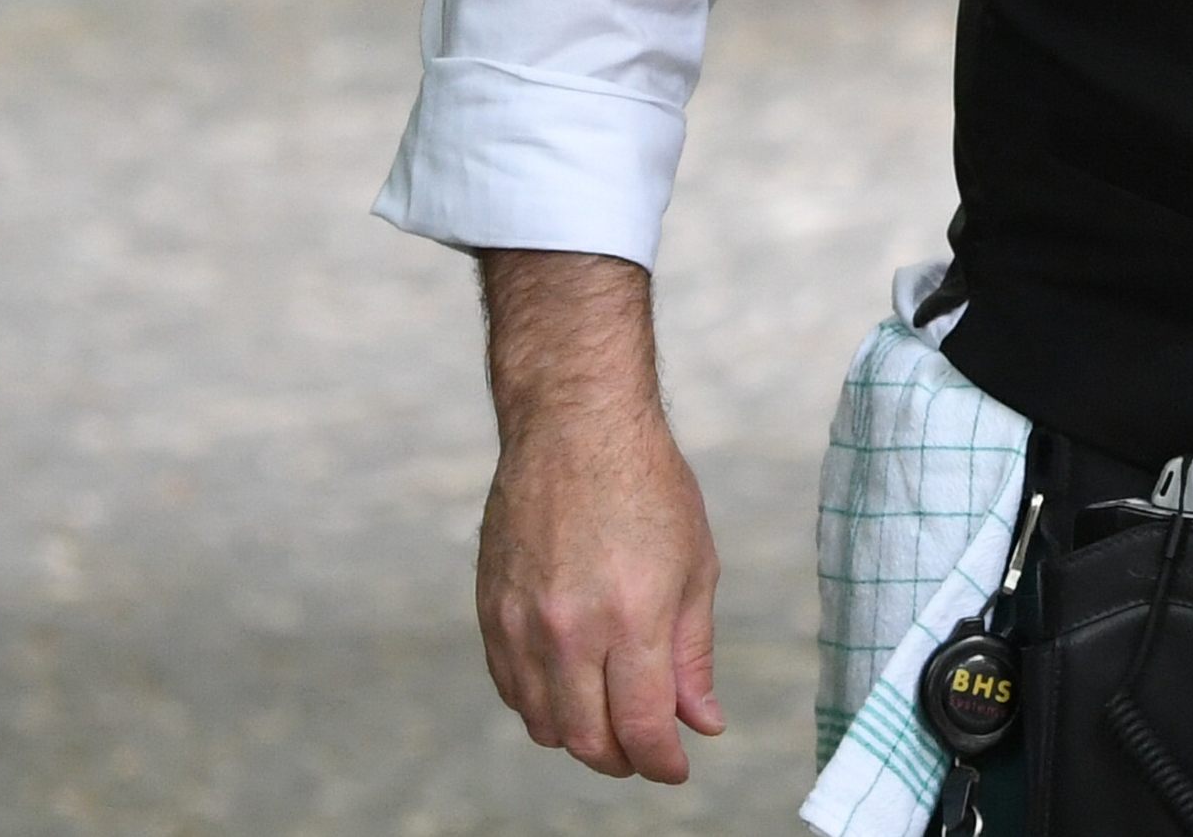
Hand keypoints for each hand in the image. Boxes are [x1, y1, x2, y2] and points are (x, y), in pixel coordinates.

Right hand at [473, 251, 724, 781]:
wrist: (575, 425)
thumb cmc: (648, 485)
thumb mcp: (696, 565)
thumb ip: (693, 653)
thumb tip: (702, 722)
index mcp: (632, 615)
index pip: (643, 726)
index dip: (662, 762)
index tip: (676, 768)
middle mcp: (571, 628)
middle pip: (588, 739)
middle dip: (623, 760)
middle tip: (646, 752)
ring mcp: (522, 622)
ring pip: (544, 724)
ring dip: (580, 738)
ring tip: (611, 723)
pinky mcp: (489, 611)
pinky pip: (511, 689)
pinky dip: (540, 707)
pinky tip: (569, 691)